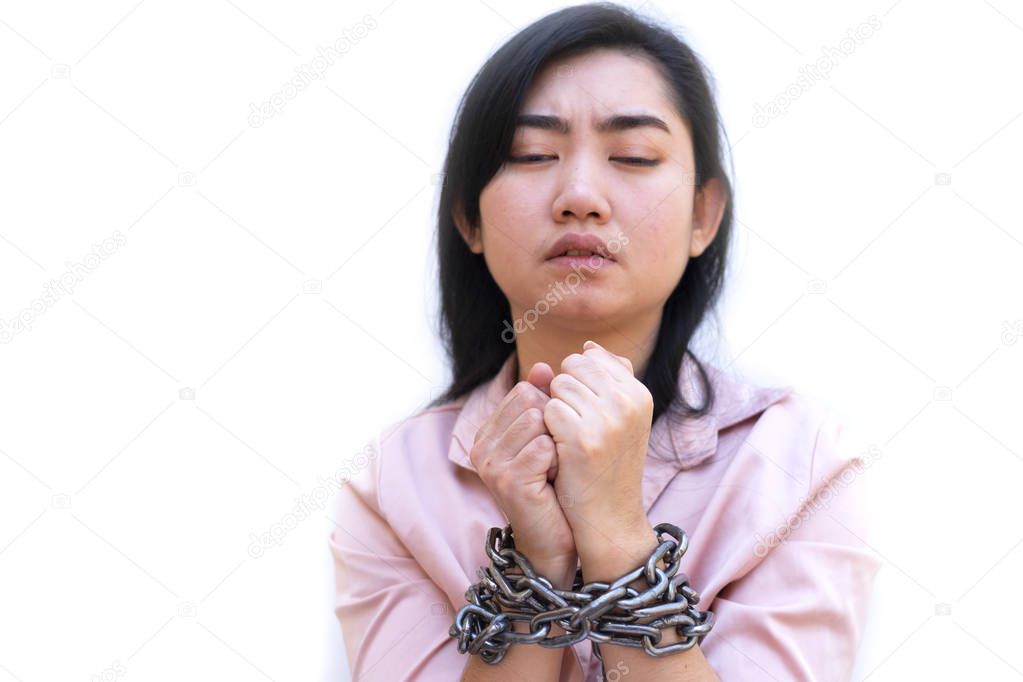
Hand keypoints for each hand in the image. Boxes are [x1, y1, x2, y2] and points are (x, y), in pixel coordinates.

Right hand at [468, 360, 576, 574]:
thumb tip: (544, 366)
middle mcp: (482, 445)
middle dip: (555, 426)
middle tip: (555, 460)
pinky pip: (545, 447)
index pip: (526, 391)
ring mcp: (491, 463)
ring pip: (539, 421)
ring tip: (555, 470)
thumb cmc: (554, 487)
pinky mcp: (507, 480)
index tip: (552, 444)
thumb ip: (544, 401)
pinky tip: (555, 481)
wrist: (555, 539)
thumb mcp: (548, 438)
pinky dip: (560, 461)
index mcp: (488, 432)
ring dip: (560, 444)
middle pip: (532, 402)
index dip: (551, 412)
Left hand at [543, 340, 652, 535]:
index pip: (591, 358)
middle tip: (574, 426)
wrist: (608, 517)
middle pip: (573, 367)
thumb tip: (589, 346)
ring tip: (568, 438)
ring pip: (559, 385)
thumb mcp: (622, 418)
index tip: (587, 414)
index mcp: (640, 394)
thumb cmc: (608, 464)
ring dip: (554, 409)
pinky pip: (548, 409)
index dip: (578, 383)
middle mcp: (629, 403)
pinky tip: (560, 448)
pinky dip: (547, 427)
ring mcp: (608, 421)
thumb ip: (610, 379)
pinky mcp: (584, 440)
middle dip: (564, 392)